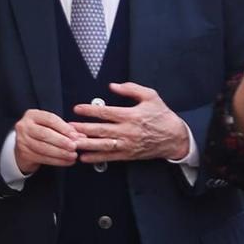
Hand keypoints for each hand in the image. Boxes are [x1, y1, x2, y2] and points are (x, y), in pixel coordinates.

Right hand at [14, 108, 81, 174]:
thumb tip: (81, 136)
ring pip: (44, 148)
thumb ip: (65, 129)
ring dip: (61, 153)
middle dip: (62, 141)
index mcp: (32, 115)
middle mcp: (24, 126)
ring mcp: (22, 140)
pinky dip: (57, 161)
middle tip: (74, 146)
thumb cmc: (40, 133)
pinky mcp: (24, 154)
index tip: (75, 135)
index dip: (64, 128)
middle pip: (45, 134)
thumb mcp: (50, 126)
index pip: (50, 119)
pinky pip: (43, 158)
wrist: (23, 146)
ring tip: (73, 156)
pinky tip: (67, 161)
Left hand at [71, 82, 189, 162]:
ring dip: (86, 144)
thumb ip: (131, 89)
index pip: (106, 113)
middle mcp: (128, 131)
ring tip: (72, 143)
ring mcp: (127, 144)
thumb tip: (113, 86)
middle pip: (101, 130)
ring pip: (103, 145)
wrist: (175, 137)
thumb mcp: (150, 96)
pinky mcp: (128, 154)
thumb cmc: (162, 115)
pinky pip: (110, 157)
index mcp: (131, 115)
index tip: (77, 108)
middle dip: (83, 129)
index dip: (90, 111)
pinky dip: (96, 158)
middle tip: (68, 127)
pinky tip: (84, 158)